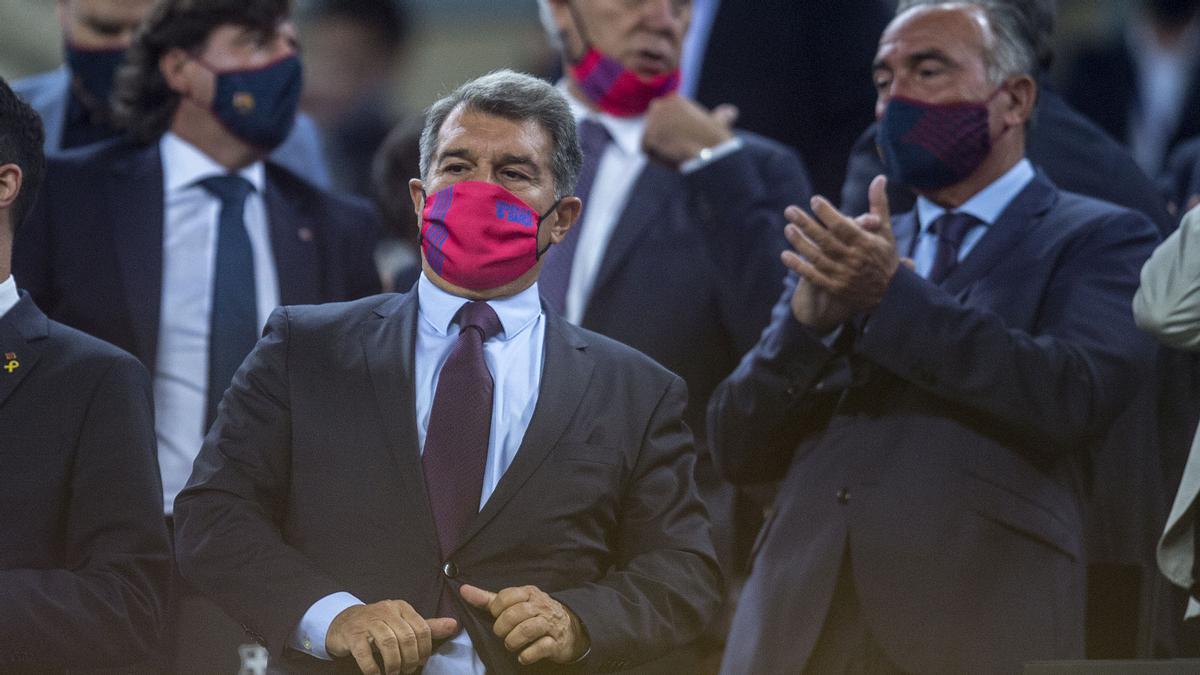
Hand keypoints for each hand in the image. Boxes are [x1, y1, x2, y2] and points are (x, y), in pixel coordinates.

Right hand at [326, 600, 457, 674]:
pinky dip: (373, 668)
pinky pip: (365, 652)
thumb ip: (427, 626)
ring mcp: (367, 621)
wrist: (343, 622)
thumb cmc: (378, 624)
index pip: (422, 628)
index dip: (424, 649)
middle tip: (407, 671)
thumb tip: (454, 624)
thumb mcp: (403, 622)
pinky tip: (376, 674)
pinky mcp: (352, 634)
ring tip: (394, 674)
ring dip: (394, 664)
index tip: (421, 662)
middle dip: (410, 659)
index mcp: (401, 607)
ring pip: (388, 643)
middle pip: (406, 637)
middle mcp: (386, 610)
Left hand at [460, 584, 588, 665]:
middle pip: (515, 614)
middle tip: (501, 634)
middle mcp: (541, 606)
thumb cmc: (535, 613)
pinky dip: (527, 654)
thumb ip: (489, 599)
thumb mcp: (514, 603)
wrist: (568, 627)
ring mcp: (550, 624)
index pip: (506, 597)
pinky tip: (522, 656)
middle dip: (502, 627)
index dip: (496, 610)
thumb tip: (463, 590)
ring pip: (528, 629)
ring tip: (510, 645)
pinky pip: (541, 648)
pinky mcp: (556, 643)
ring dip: (513, 641)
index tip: (496, 616)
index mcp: (529, 593)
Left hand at [642, 94, 736, 167]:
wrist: (710, 154)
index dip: (677, 132)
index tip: (690, 139)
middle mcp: (660, 105)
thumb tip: (731, 112)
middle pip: (655, 127)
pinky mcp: (647, 138)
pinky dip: (657, 157)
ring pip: (651, 140)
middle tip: (681, 147)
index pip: (666, 118)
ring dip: (662, 148)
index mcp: (674, 98)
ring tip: (679, 152)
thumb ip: (720, 116)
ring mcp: (651, 121)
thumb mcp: (719, 123)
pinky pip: (647, 151)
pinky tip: (672, 156)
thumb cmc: (716, 140)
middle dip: (665, 138)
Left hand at [784, 206, 888, 330]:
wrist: (890, 293)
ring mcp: (843, 275)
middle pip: (826, 240)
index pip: (843, 227)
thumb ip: (879, 205)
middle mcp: (853, 259)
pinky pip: (813, 277)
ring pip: (818, 257)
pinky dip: (799, 267)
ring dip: (801, 243)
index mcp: (865, 243)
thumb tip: (879, 178)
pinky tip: (785, 255)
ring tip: (788, 228)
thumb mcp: (886, 231)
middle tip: (790, 210)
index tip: (814, 200)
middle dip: (807, 224)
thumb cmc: (884, 257)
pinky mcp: (835, 288)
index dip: (828, 214)